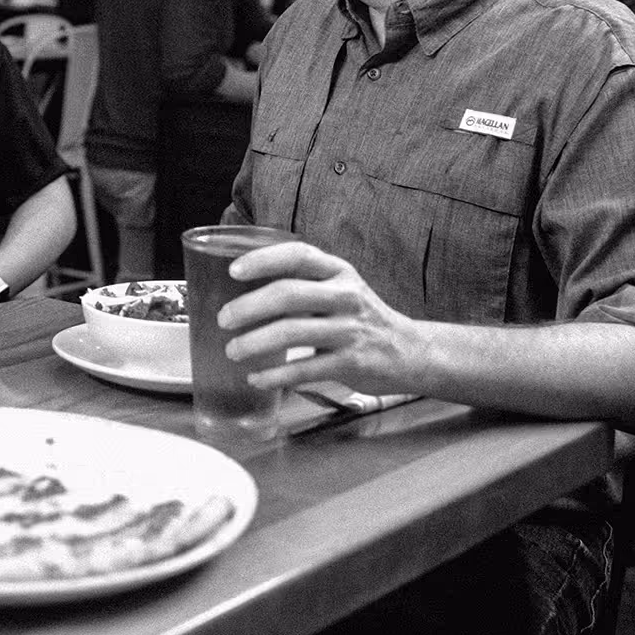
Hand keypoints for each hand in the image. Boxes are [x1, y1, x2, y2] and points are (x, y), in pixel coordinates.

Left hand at [217, 242, 420, 394]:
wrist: (410, 351)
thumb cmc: (362, 319)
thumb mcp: (340, 290)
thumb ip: (303, 285)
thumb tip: (245, 289)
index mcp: (339, 272)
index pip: (298, 256)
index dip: (263, 260)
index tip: (234, 271)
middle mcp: (346, 296)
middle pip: (288, 294)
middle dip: (248, 307)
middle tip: (224, 319)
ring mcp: (350, 330)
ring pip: (292, 333)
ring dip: (254, 343)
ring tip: (233, 351)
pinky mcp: (352, 363)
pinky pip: (305, 369)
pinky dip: (275, 375)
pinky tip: (257, 378)